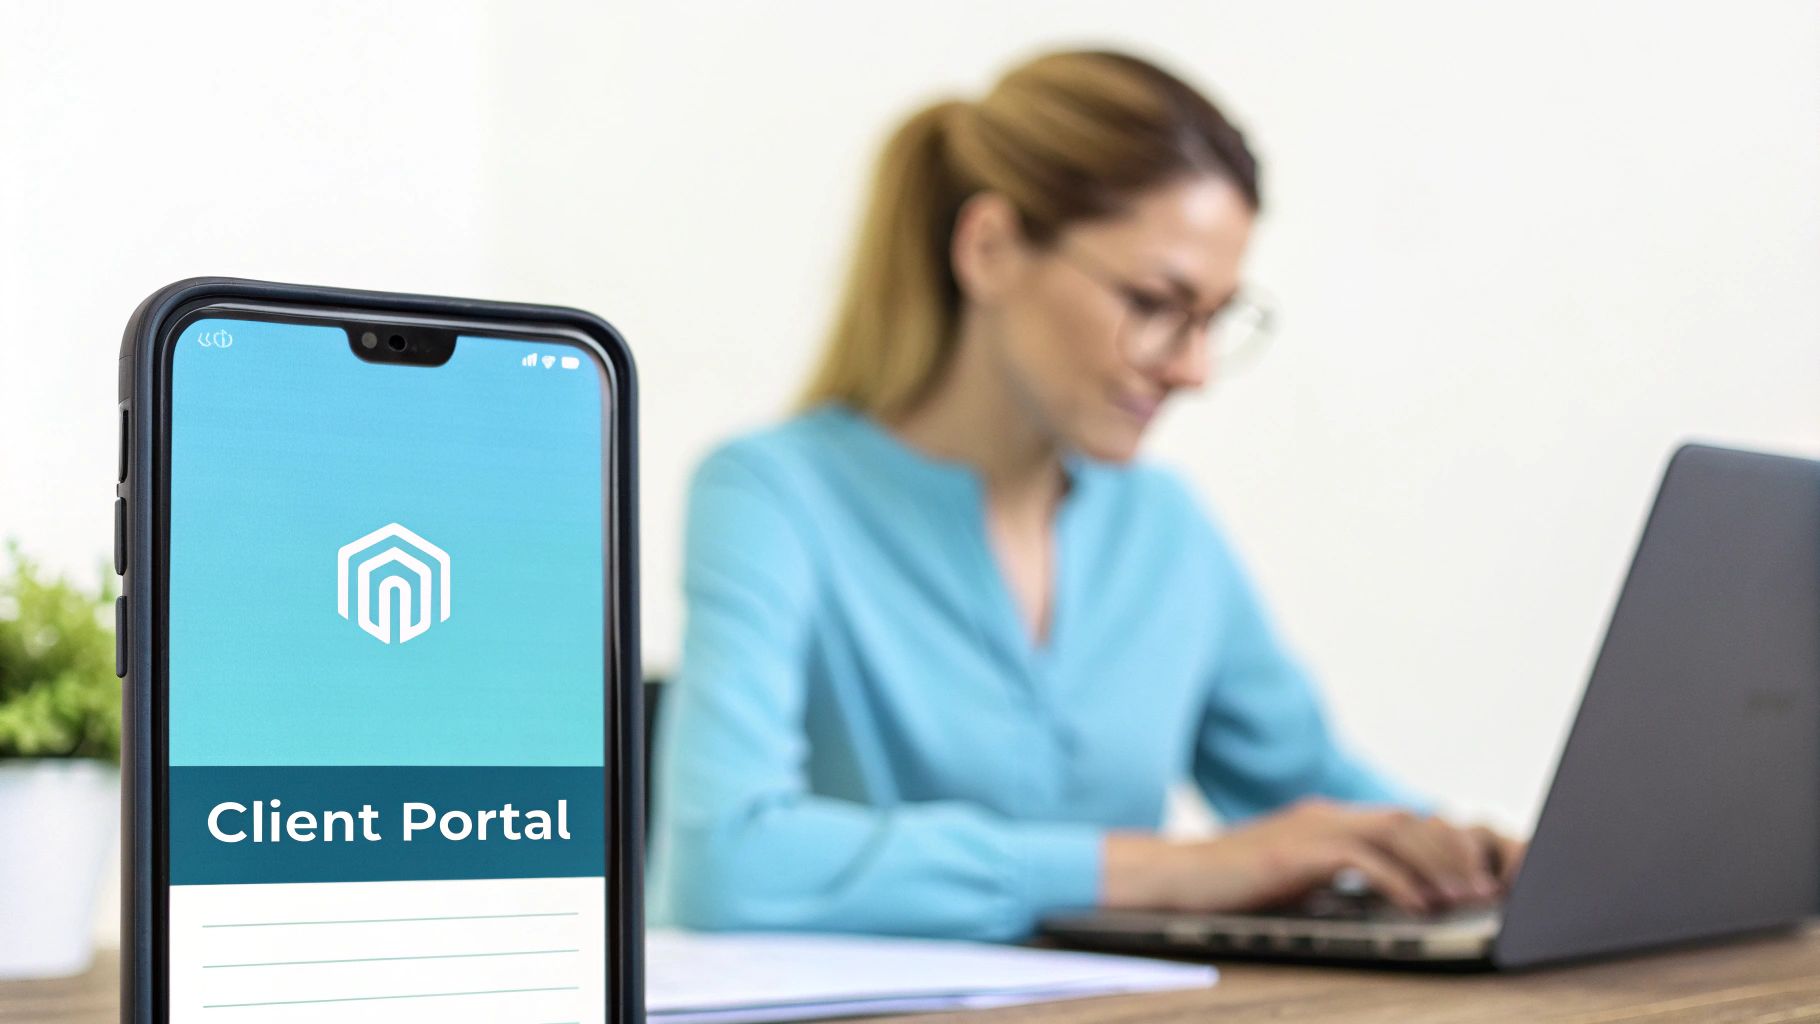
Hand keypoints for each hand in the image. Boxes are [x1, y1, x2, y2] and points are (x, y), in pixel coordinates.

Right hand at [1101, 798, 1526, 914]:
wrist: (1174, 879)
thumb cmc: (1230, 885)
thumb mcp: (1294, 874)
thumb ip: (1334, 874)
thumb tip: (1384, 893)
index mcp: (1327, 818)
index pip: (1403, 818)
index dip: (1446, 842)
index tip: (1475, 873)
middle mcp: (1325, 815)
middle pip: (1410, 820)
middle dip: (1455, 852)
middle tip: (1485, 888)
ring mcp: (1309, 830)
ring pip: (1394, 834)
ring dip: (1437, 867)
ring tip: (1464, 898)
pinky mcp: (1294, 854)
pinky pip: (1360, 861)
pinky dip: (1395, 882)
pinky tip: (1417, 905)